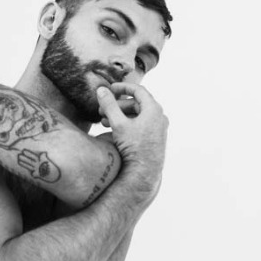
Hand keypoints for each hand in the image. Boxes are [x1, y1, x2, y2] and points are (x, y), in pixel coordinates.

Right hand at [96, 82, 168, 201]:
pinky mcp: (155, 138)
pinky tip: (114, 130)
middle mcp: (159, 117)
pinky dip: (127, 124)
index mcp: (153, 109)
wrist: (145, 172)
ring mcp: (158, 128)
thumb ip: (109, 105)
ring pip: (137, 115)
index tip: (109, 89)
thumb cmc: (134, 148)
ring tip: (104, 121)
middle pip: (136, 104)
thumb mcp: (118, 124)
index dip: (122, 87)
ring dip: (120, 116)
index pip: (138, 90)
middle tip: (102, 109)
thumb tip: (101, 90)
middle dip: (117, 105)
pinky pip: (140, 125)